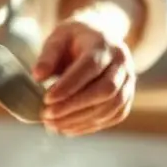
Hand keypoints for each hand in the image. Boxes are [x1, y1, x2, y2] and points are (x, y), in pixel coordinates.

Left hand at [33, 20, 134, 135]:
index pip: (91, 67)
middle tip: (47, 115)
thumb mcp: (58, 38)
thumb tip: (37, 76)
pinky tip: (68, 128)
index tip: (47, 99)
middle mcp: (122, 62)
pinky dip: (90, 126)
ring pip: (110, 107)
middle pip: (105, 90)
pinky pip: (113, 116)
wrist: (100, 37)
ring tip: (53, 125)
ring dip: (81, 120)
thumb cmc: (75, 39)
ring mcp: (128, 81)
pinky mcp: (127, 97)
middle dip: (74, 106)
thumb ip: (47, 56)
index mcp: (104, 43)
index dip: (69, 86)